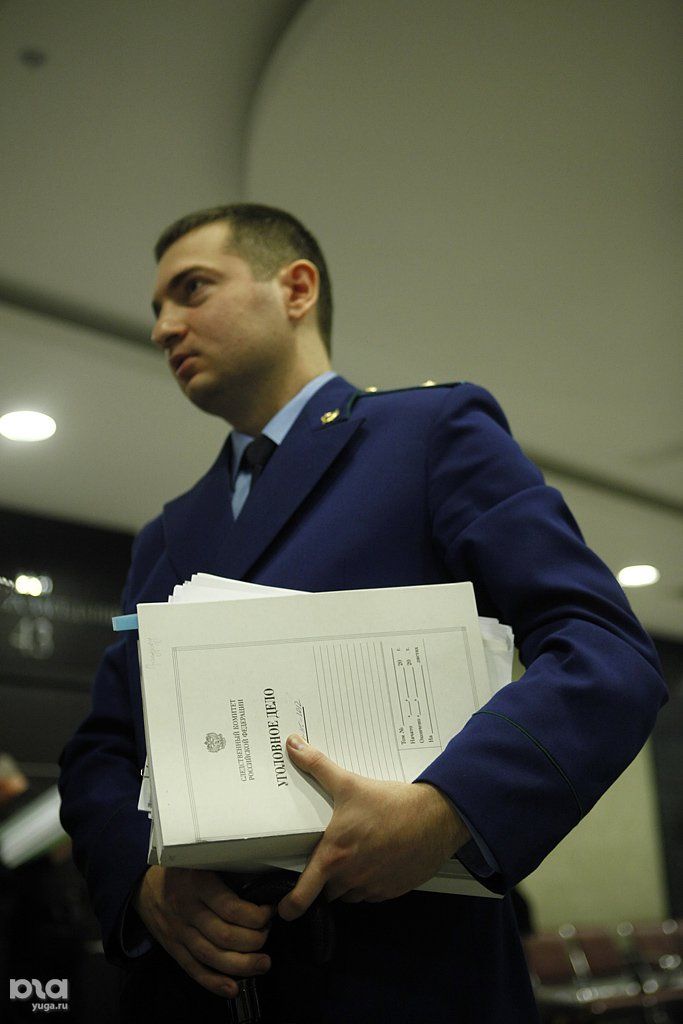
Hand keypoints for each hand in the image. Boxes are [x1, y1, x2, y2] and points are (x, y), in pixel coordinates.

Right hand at [133, 866, 272, 998]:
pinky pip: (194, 969)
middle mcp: (187, 910)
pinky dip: (214, 982)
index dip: (255, 915)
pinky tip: (234, 987)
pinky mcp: (173, 949)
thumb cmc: (182, 870)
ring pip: (211, 956)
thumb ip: (227, 872)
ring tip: (262, 963)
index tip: (269, 912)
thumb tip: (262, 886)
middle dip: (253, 941)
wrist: (143, 885)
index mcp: (198, 884)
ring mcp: (178, 933)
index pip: (230, 907)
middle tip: (268, 934)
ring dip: (241, 965)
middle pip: (224, 935)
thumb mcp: (202, 860)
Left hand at [278, 735, 469, 921]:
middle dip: (323, 882)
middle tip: (326, 862)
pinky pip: (372, 894)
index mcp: (334, 857)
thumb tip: (293, 744)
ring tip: (353, 857)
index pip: (303, 896)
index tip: (283, 908)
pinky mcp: (393, 890)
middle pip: (326, 893)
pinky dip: (369, 882)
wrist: (435, 817)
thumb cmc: (390, 804)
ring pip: (349, 895)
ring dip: (346, 882)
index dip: (289, 906)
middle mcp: (351, 878)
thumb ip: (316, 765)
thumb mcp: (349, 783)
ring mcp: (373, 887)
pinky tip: (375, 860)